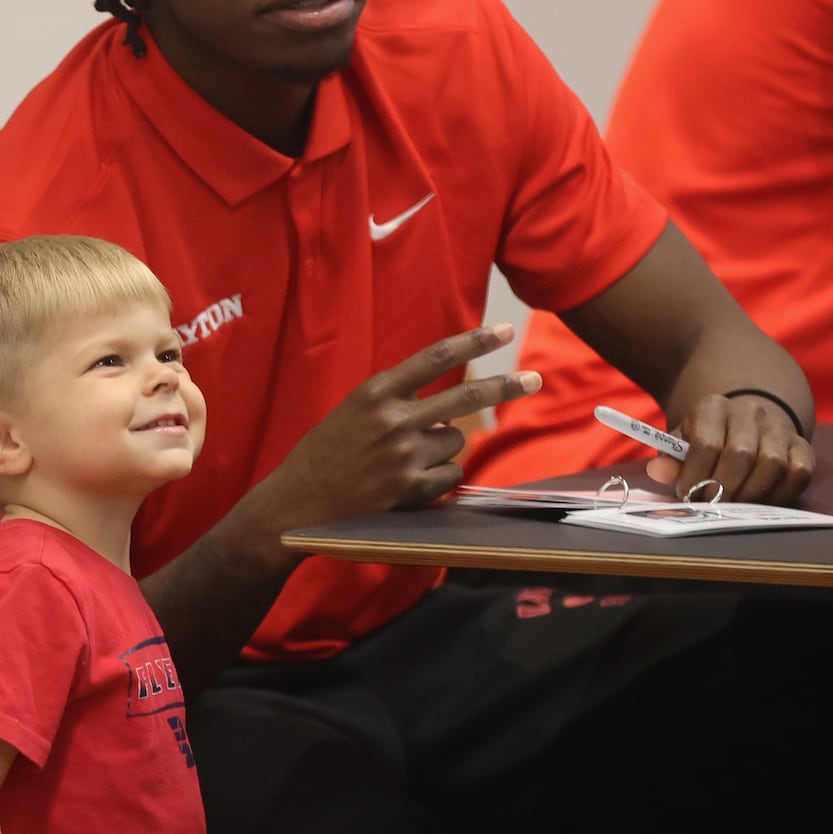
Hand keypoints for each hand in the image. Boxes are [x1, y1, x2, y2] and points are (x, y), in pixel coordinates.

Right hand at [263, 324, 541, 528]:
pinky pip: (451, 475)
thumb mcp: (353, 411)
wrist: (296, 503)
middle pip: (466, 397)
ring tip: (405, 459)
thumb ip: (396, 401)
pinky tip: (410, 481)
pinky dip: (440, 478)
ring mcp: (403, 455)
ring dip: (442, 448)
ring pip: (455, 441)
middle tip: (535, 380)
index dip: (474, 342)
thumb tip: (449, 409)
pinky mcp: (409, 488)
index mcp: (375, 391)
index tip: (504, 330)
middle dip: (506, 386)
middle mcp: (393, 419)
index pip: (435, 358)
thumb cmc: (324, 454)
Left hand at [645, 394, 813, 505]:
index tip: (686, 494)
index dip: (695, 475)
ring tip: (734, 507)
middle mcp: (750, 412)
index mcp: (713, 407)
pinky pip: (799, 472)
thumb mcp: (683, 442)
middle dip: (723, 489)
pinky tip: (762, 502)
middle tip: (711, 507)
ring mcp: (779, 428)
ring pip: (773, 464)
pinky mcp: (802, 446)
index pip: (706, 443)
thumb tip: (658, 472)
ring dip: (751, 494)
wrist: (747, 422)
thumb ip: (670, 458)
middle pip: (741, 454)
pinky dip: (782, 493)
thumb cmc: (708, 438)